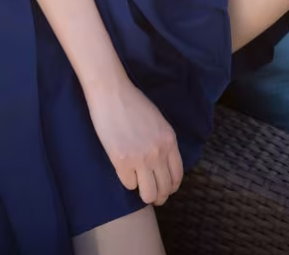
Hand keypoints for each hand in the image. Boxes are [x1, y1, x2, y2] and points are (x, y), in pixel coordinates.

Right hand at [85, 79, 183, 205]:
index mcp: (169, 140)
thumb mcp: (158, 121)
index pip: (177, 176)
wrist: (111, 92)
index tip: (165, 189)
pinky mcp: (121, 161)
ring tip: (139, 188)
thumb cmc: (132, 102)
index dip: (171, 187)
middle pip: (164, 189)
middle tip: (151, 194)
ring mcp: (140, 158)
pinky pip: (129, 185)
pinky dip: (127, 181)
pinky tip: (124, 171)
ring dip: (144, 194)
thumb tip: (162, 165)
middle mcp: (158, 152)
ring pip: (148, 194)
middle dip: (158, 195)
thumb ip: (163, 142)